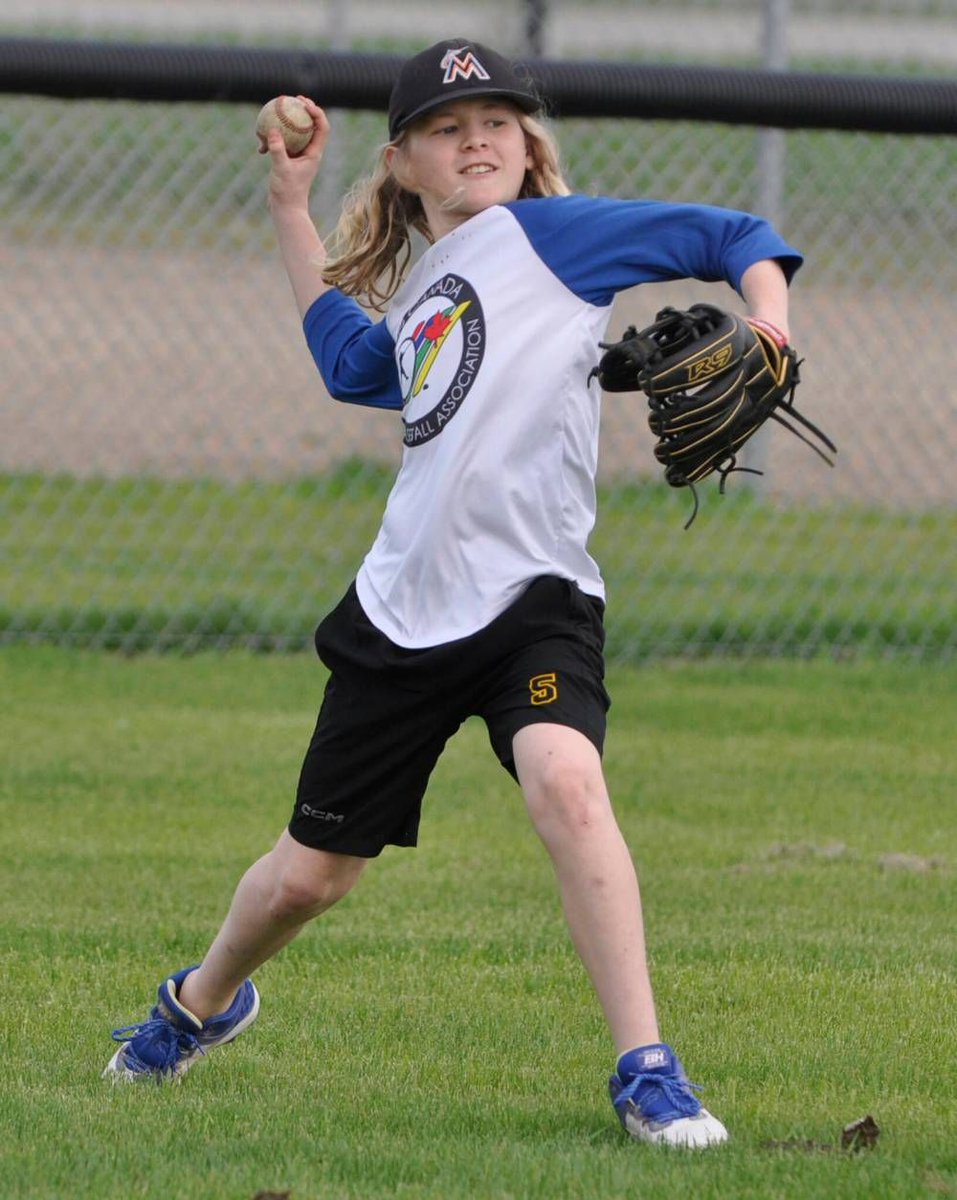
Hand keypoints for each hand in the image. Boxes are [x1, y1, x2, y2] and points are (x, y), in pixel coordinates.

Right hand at [263, 97, 330, 212]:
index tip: (303, 103)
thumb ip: (277, 150)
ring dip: (284, 124)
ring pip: (293, 133)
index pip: (321, 127)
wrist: (285, 210)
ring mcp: (297, 156)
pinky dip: (271, 142)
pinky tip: (259, 145)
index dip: (316, 112)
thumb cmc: (287, 193)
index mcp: (314, 153)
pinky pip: (280, 144)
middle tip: (291, 98)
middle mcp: (308, 152)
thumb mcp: (281, 169)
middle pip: (309, 125)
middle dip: (302, 110)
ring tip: (274, 114)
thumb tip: (272, 130)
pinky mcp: (287, 161)